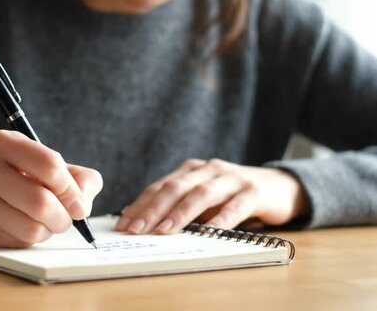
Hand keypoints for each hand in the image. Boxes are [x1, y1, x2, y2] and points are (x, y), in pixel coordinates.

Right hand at [0, 130, 102, 246]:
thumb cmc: (9, 173)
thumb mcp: (38, 161)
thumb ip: (74, 176)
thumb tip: (83, 204)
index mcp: (4, 143)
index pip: (50, 165)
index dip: (71, 190)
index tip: (78, 204)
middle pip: (41, 202)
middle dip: (63, 218)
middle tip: (65, 219)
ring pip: (29, 229)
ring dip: (46, 232)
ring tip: (43, 223)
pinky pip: (13, 242)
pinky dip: (26, 240)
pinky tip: (20, 227)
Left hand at [116, 159, 309, 233]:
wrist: (279, 187)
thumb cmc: (232, 196)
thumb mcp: (202, 198)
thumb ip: (176, 205)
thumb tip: (137, 218)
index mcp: (191, 170)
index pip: (160, 187)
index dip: (140, 204)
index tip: (123, 223)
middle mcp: (208, 170)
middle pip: (175, 188)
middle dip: (152, 209)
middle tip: (136, 228)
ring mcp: (232, 179)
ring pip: (201, 194)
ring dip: (180, 213)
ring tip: (164, 230)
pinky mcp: (254, 192)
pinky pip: (235, 206)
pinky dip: (221, 219)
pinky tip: (208, 232)